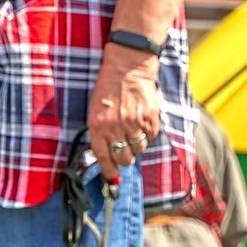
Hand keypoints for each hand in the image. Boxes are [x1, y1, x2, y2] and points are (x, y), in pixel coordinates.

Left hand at [87, 47, 162, 184]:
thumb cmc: (108, 89)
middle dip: (125, 159)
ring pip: (139, 149)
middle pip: (124, 158)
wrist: (127, 68)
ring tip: (133, 129)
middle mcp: (115, 127)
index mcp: (98, 126)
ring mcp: (133, 122)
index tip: (114, 178)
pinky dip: (148, 132)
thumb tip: (107, 157)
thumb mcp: (95, 111)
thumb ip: (100, 133)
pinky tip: (142, 120)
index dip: (109, 171)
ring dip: (137, 144)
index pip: (103, 157)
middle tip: (126, 151)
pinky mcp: (149, 117)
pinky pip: (151, 136)